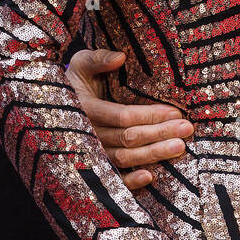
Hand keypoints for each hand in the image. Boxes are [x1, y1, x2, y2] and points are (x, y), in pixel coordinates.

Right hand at [65, 48, 193, 189]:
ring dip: (153, 155)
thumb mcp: (81, 64)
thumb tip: (121, 56)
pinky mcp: (94, 169)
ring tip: (180, 148)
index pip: (122, 116)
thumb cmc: (74, 82)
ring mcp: (90, 153)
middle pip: (127, 138)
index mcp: (84, 109)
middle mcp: (87, 134)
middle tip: (187, 129)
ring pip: (124, 158)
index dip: (150, 115)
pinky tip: (150, 177)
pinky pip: (112, 179)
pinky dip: (129, 182)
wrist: (52, 107)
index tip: (176, 112)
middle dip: (159, 134)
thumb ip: (98, 59)